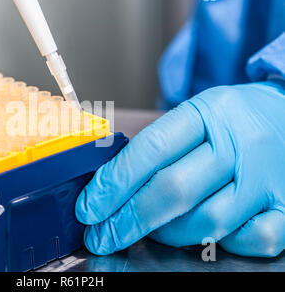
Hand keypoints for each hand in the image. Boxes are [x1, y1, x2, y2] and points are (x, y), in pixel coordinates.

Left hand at [75, 81, 284, 256]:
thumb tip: (111, 185)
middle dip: (128, 219)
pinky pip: (249, 240)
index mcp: (209, 112)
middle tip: (102, 234)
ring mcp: (266, 178)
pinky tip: (203, 231)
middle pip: (174, 190)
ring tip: (150, 229)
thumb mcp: (196, 115)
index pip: (151, 149)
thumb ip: (159, 146)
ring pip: (207, 222)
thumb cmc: (233, 121)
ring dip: (167, 234)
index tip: (89, 207)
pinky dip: (220, 243)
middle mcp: (240, 143)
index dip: (113, 183)